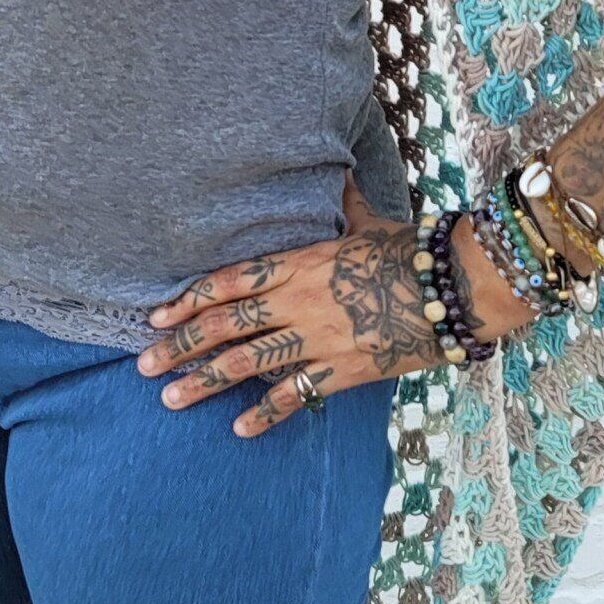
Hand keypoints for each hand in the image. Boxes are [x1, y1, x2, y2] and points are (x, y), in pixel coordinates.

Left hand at [135, 171, 529, 437]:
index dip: (188, 299)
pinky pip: (296, 393)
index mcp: (300, 261)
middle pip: (226, 325)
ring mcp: (320, 337)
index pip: (229, 281)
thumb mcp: (368, 219)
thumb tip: (336, 174)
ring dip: (205, 382)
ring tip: (170, 399)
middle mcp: (300, 300)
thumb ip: (342, 204)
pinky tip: (239, 429)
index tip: (156, 315)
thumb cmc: (413, 247)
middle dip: (181, 345)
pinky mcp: (345, 368)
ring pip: (248, 362)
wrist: (459, 283)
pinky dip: (267, 413)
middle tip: (144, 365)